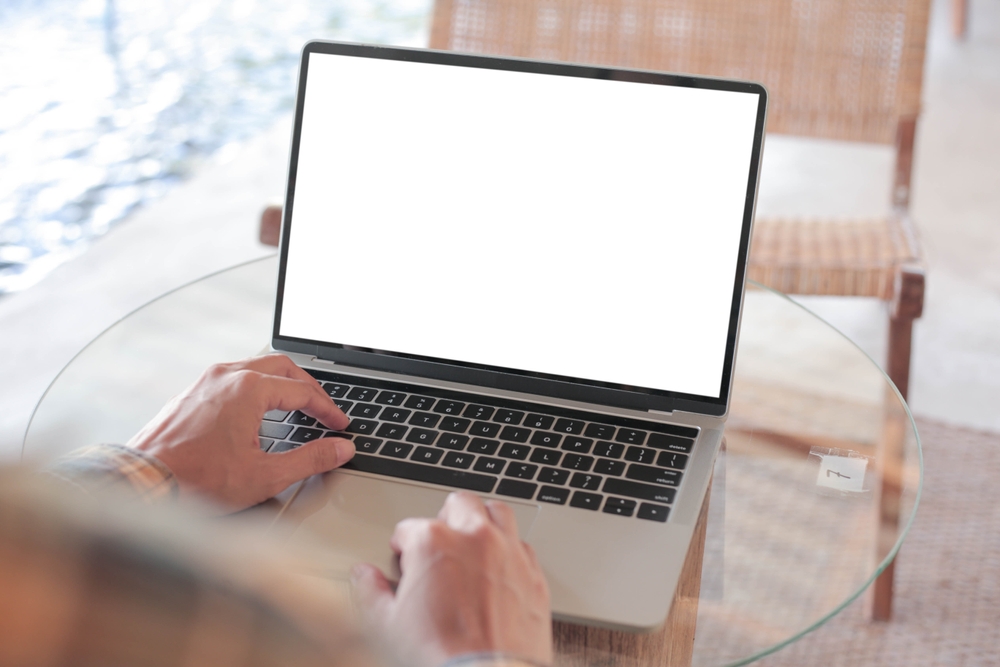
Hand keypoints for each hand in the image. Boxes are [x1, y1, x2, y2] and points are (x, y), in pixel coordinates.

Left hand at [128, 354, 352, 509]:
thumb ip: (310, 459)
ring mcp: (205, 381)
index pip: (303, 391)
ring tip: (296, 405)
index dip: (327, 410)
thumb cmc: (196, 480)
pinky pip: (233, 377)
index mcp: (249, 389)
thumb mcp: (265, 475)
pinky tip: (258, 410)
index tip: (339, 426)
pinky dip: (256, 388)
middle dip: (309, 387)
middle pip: (282, 367)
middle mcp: (227, 376)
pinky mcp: (191, 393)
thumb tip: (340, 449)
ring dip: (282, 383)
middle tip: (324, 409)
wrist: (142, 483)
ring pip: (256, 368)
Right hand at [352, 492, 551, 666]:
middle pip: (459, 503)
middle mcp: (474, 537)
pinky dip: (511, 549)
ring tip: (473, 538)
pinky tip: (501, 566)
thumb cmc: (437, 654)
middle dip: (446, 517)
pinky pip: (523, 545)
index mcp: (433, 542)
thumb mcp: (387, 624)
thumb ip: (371, 591)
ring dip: (484, 520)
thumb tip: (363, 576)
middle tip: (440, 539)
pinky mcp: (533, 574)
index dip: (403, 543)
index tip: (404, 555)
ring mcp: (508, 552)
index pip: (410, 527)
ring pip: (498, 512)